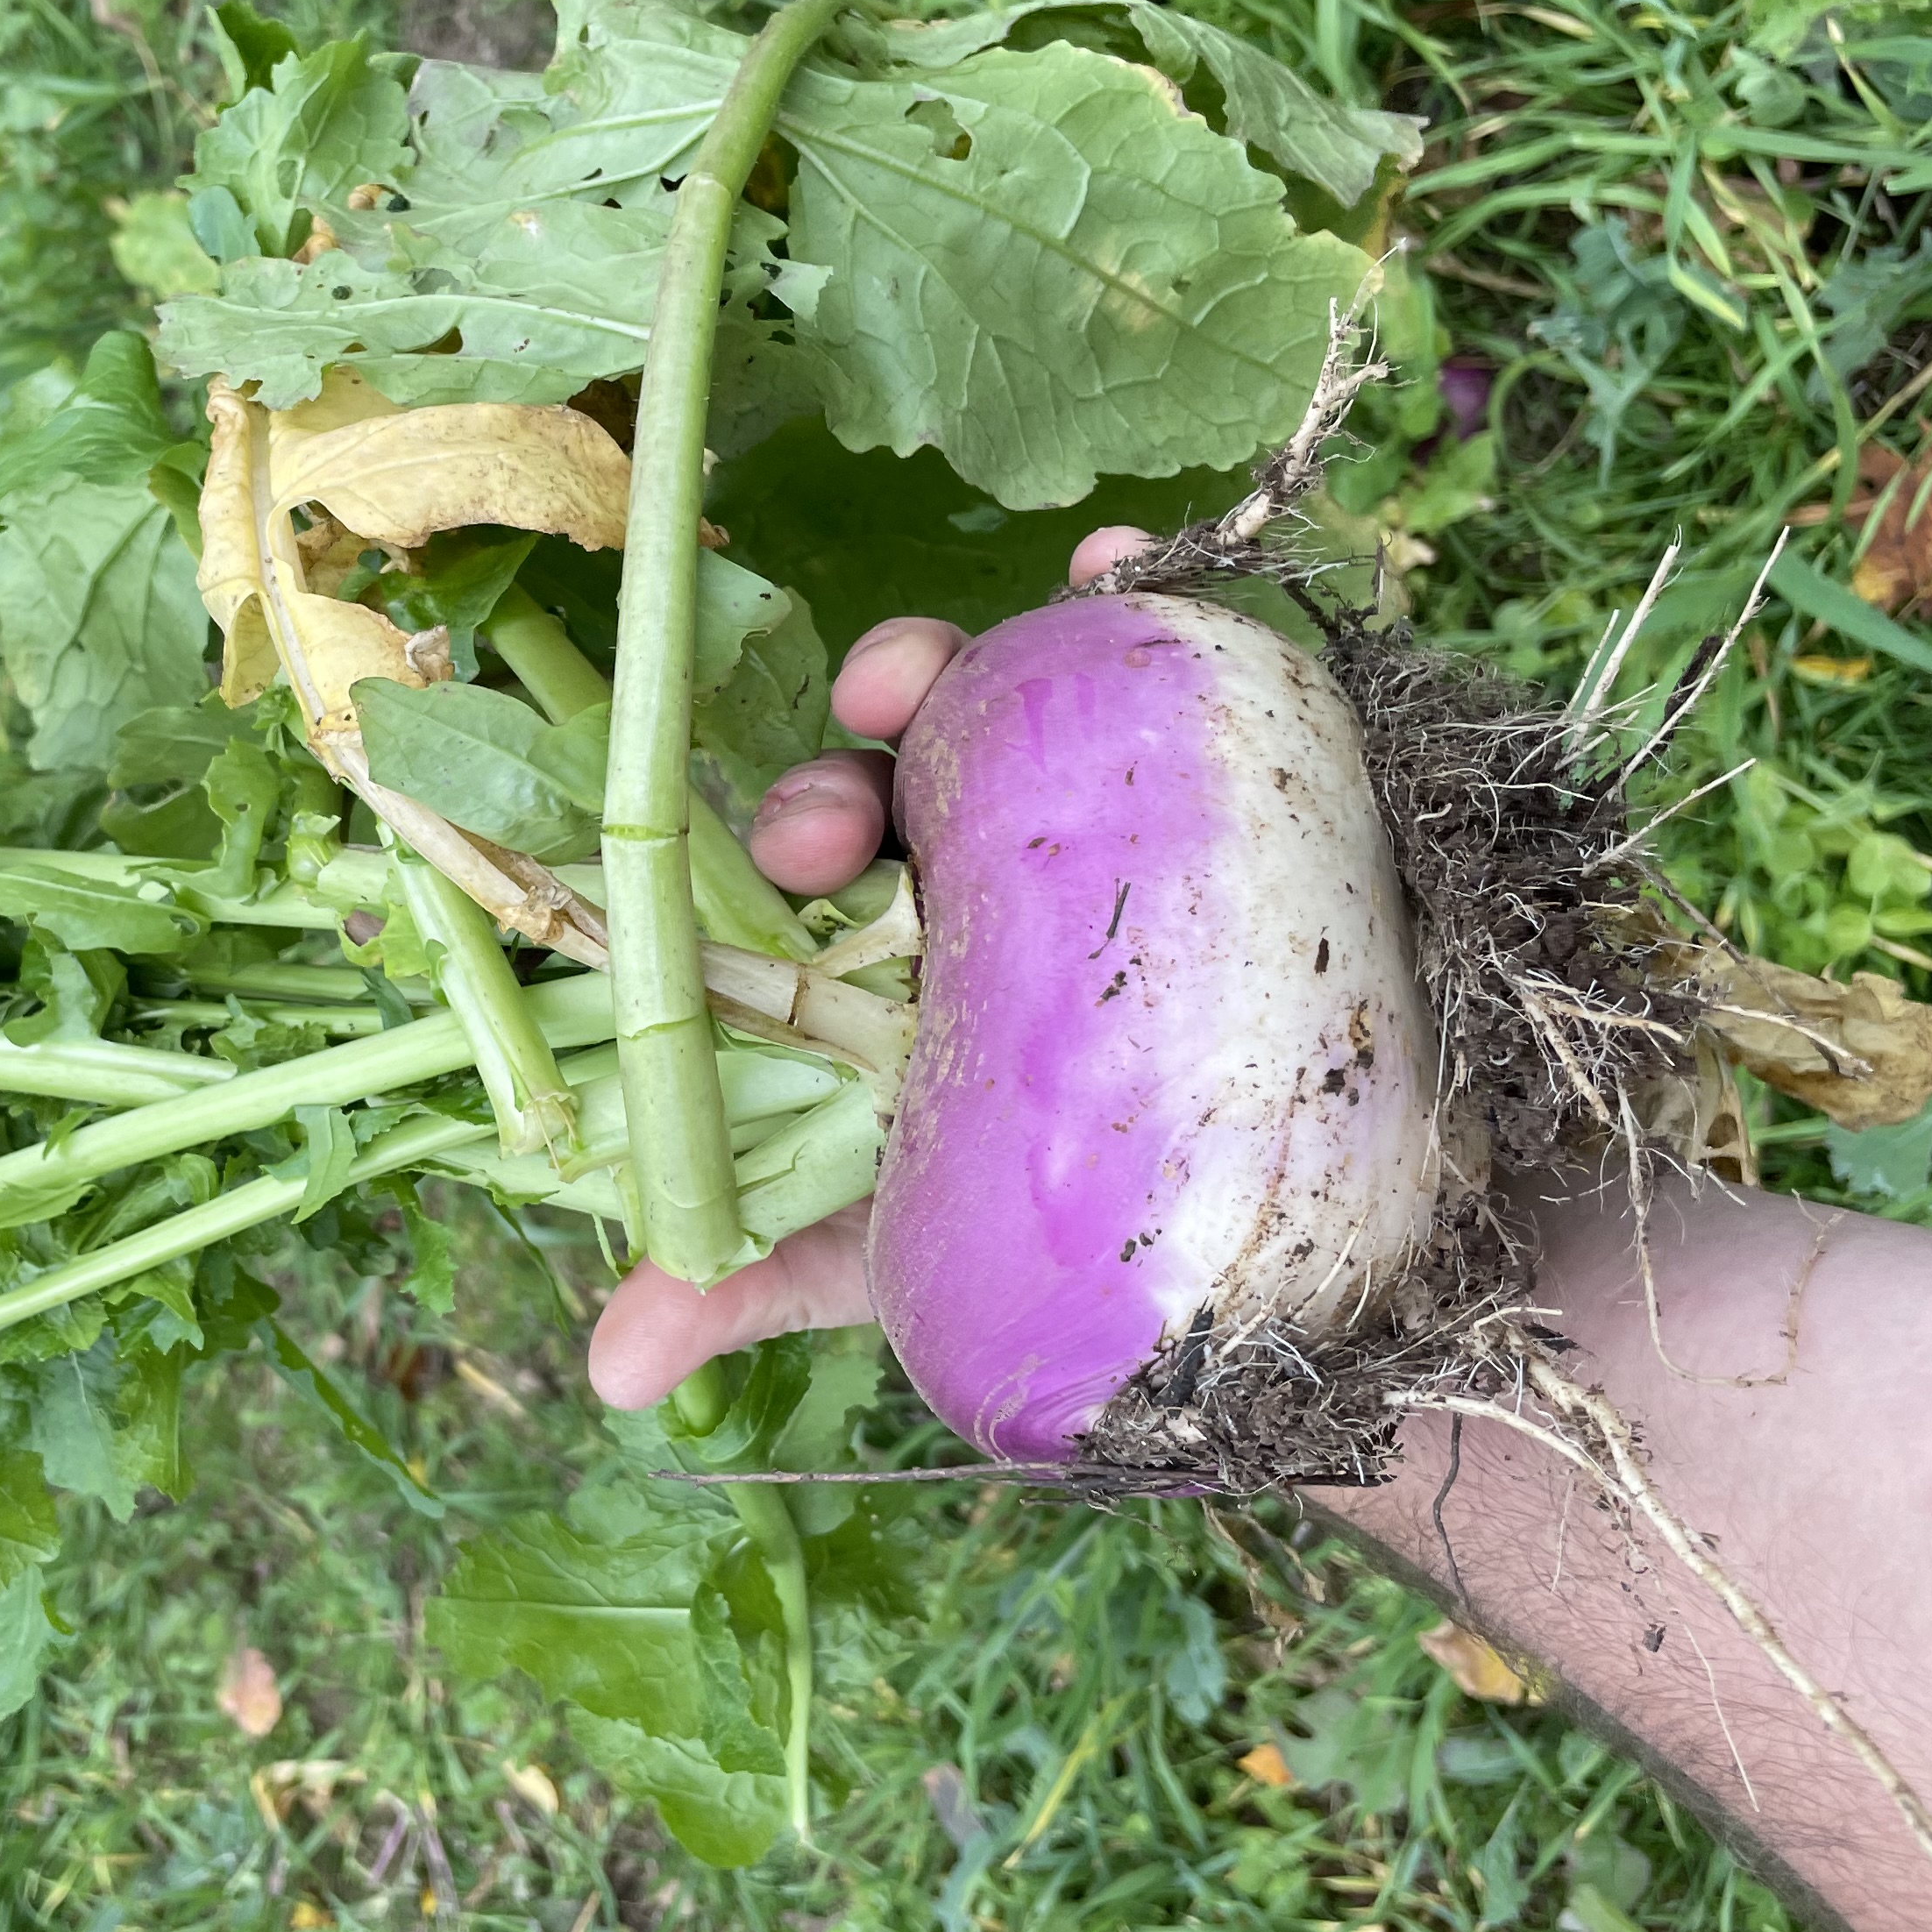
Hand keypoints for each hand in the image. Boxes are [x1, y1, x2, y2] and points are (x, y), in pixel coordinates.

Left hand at [585, 527, 1152, 1406]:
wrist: (1325, 1261)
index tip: (798, 847)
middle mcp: (991, 868)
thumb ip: (763, 1280)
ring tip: (993, 638)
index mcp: (901, 951)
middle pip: (907, 769)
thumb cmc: (1084, 1242)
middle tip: (872, 780)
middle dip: (873, 751)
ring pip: (1022, 693)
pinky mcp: (1230, 780)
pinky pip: (1179, 662)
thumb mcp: (909, 1264)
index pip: (825, 863)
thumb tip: (606, 1370)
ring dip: (988, 643)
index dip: (801, 831)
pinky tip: (1125, 561)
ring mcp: (1107, 815)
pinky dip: (1144, 595)